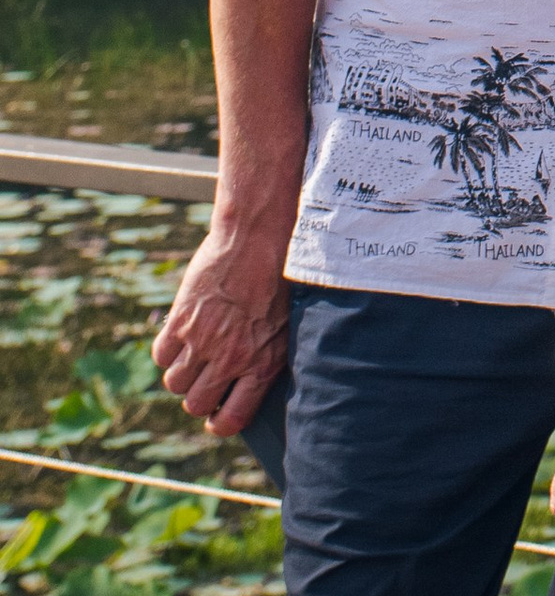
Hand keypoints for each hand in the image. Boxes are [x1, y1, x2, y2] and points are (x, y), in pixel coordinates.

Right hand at [151, 226, 290, 435]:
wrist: (259, 233)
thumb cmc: (282, 276)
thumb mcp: (290, 321)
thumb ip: (269, 356)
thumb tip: (251, 387)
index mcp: (263, 361)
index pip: (233, 418)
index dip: (220, 423)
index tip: (217, 417)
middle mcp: (231, 357)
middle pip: (196, 404)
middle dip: (199, 396)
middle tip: (206, 378)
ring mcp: (203, 340)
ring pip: (175, 383)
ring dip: (183, 373)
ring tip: (197, 352)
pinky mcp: (182, 320)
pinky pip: (161, 355)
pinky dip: (168, 350)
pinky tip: (183, 334)